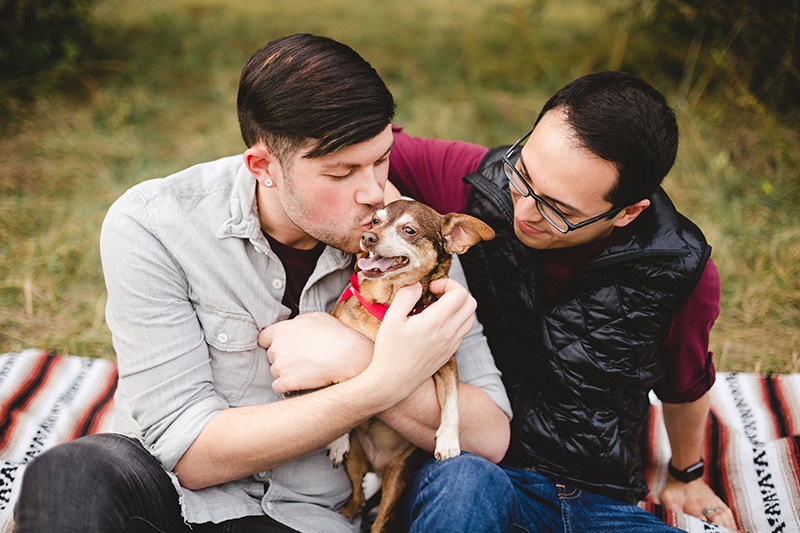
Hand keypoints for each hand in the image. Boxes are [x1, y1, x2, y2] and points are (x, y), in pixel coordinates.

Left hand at [259, 312, 372, 393]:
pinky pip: (278, 386)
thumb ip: (298, 321)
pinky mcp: (286, 382)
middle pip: (271, 356)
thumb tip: (293, 325)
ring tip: (307, 370)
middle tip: (303, 359)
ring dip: (287, 373)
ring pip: (275, 372)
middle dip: (283, 358)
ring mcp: (280, 366)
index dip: (273, 343)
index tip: (284, 348)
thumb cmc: (337, 335)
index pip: (263, 338)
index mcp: (281, 330)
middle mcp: (277, 347)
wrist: (349, 357)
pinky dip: (288, 386)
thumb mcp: (317, 317)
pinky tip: (303, 381)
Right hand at [368, 278, 475, 397]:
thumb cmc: (390, 351)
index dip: (447, 284)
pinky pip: (462, 332)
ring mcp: (451, 345)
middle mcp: (449, 333)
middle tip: (436, 295)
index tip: (431, 288)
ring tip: (436, 309)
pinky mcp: (449, 354)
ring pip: (470, 318)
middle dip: (455, 293)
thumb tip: (418, 285)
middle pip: (471, 303)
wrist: (392, 382)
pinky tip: (435, 324)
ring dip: (457, 308)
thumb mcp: (392, 318)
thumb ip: (406, 296)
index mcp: (436, 322)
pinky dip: (454, 322)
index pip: (460, 293)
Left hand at [659, 478, 735, 528]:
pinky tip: (733, 528)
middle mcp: (705, 505)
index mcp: (692, 507)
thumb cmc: (673, 488)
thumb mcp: (666, 495)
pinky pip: (727, 511)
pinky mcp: (717, 500)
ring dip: (726, 526)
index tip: (704, 530)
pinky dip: (731, 520)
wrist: (684, 474)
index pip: (702, 522)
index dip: (705, 528)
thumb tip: (675, 513)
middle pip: (717, 521)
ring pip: (724, 517)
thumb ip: (669, 506)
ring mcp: (712, 502)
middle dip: (719, 529)